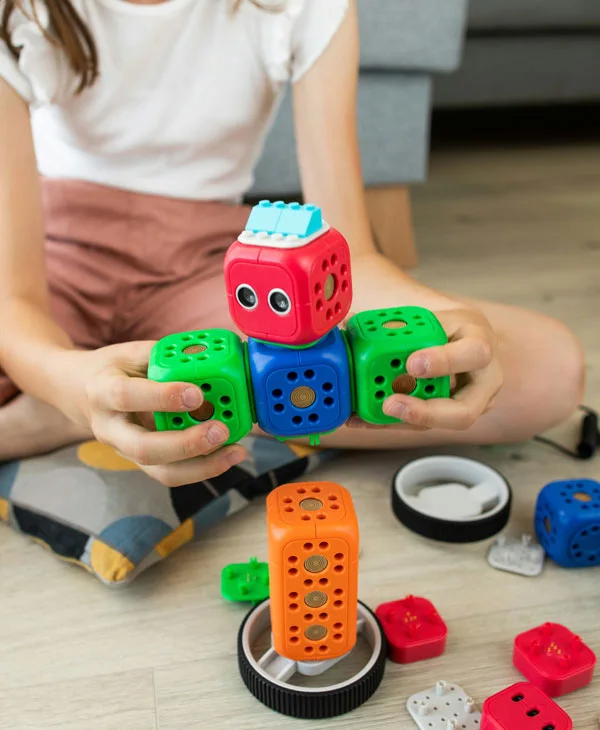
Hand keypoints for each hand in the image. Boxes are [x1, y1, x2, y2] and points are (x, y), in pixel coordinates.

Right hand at [53, 342, 246, 486]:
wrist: (79, 394)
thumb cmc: (113, 369)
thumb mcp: (131, 353)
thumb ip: (165, 357)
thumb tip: (208, 357)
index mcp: (102, 391)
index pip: (127, 397)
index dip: (162, 397)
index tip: (196, 393)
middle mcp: (110, 428)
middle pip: (144, 448)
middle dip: (186, 444)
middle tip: (220, 431)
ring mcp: (125, 451)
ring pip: (161, 471)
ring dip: (202, 466)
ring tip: (235, 452)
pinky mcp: (142, 463)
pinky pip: (172, 473)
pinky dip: (203, 468)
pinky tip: (228, 456)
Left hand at [348, 307, 503, 431]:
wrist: (453, 339)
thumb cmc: (442, 326)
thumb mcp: (428, 317)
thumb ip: (400, 325)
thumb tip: (353, 328)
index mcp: (479, 343)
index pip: (474, 353)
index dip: (444, 361)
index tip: (411, 364)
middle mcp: (483, 381)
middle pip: (465, 410)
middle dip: (425, 412)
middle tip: (390, 404)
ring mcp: (470, 404)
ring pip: (437, 425)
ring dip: (401, 420)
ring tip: (366, 413)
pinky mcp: (449, 418)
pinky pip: (420, 424)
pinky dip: (389, 421)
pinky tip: (361, 416)